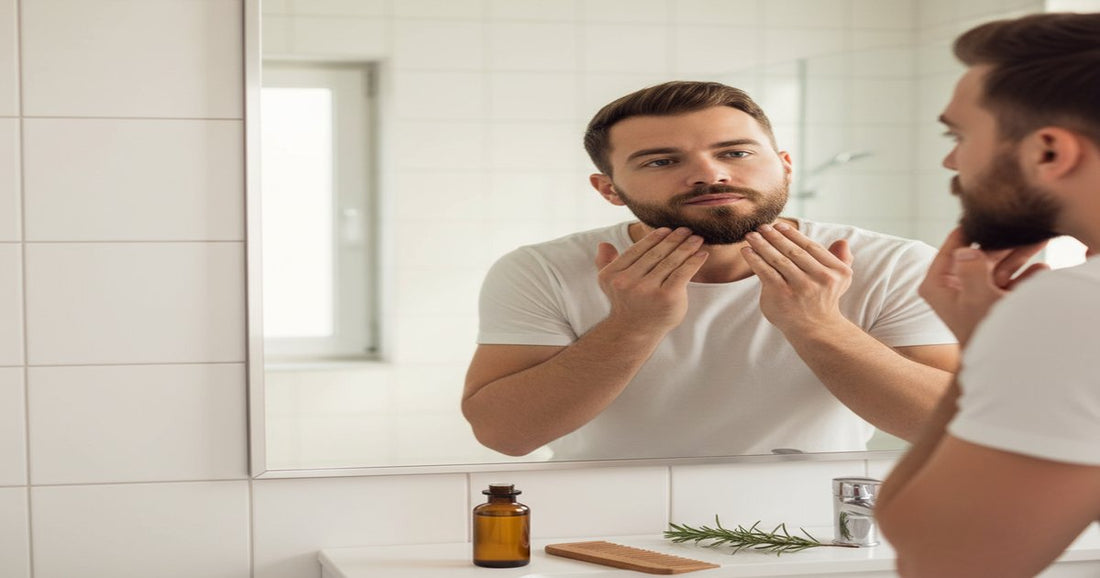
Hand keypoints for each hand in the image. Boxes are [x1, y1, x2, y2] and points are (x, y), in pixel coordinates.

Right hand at [594, 227, 707, 333]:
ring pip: (671, 261)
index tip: (667, 230)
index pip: (637, 250)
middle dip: (674, 239)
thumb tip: (603, 244)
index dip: (654, 238)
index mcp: (613, 274)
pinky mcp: (667, 297)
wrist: (634, 332)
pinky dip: (693, 262)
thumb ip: (606, 262)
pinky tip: (701, 255)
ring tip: (697, 238)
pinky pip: (682, 273)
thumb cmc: (626, 304)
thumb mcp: (609, 284)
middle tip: (686, 229)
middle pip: (656, 254)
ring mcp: (647, 290)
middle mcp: (628, 282)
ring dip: (686, 247)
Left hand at [741, 222, 852, 333]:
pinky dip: (754, 259)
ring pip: (778, 260)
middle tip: (762, 226)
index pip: (811, 247)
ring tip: (751, 236)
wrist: (816, 330)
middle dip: (775, 237)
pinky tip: (746, 251)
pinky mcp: (782, 295)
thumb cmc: (824, 299)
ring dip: (762, 245)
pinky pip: (766, 272)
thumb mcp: (840, 280)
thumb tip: (842, 241)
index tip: (779, 225)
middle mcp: (820, 279)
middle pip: (793, 251)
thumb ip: (840, 259)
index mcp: (836, 271)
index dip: (793, 235)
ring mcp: (801, 288)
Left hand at [918, 227, 1048, 345]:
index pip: (950, 248)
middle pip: (978, 254)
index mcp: (936, 284)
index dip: (966, 232)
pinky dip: (1025, 275)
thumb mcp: (976, 298)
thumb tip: (967, 250)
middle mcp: (952, 285)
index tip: (980, 217)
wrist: (996, 361)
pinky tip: (1041, 269)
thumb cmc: (980, 332)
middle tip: (1019, 229)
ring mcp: (973, 292)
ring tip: (1038, 242)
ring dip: (1019, 255)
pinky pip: (1008, 280)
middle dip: (1002, 244)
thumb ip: (972, 271)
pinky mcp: (991, 299)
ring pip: (997, 265)